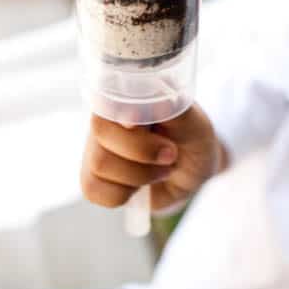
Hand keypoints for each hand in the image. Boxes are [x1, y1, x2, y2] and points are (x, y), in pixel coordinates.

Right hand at [81, 104, 225, 212]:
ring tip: (161, 169)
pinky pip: (94, 190)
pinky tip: (140, 186)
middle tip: (171, 154)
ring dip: (139, 175)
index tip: (138, 124)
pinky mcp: (94, 177)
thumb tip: (143, 110)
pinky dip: (123, 194)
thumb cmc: (193, 137)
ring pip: (98, 164)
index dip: (119, 113)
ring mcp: (96, 147)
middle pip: (100, 133)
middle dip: (141, 151)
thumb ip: (170, 110)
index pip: (108, 98)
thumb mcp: (193, 122)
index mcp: (126, 94)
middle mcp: (105, 117)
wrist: (194, 170)